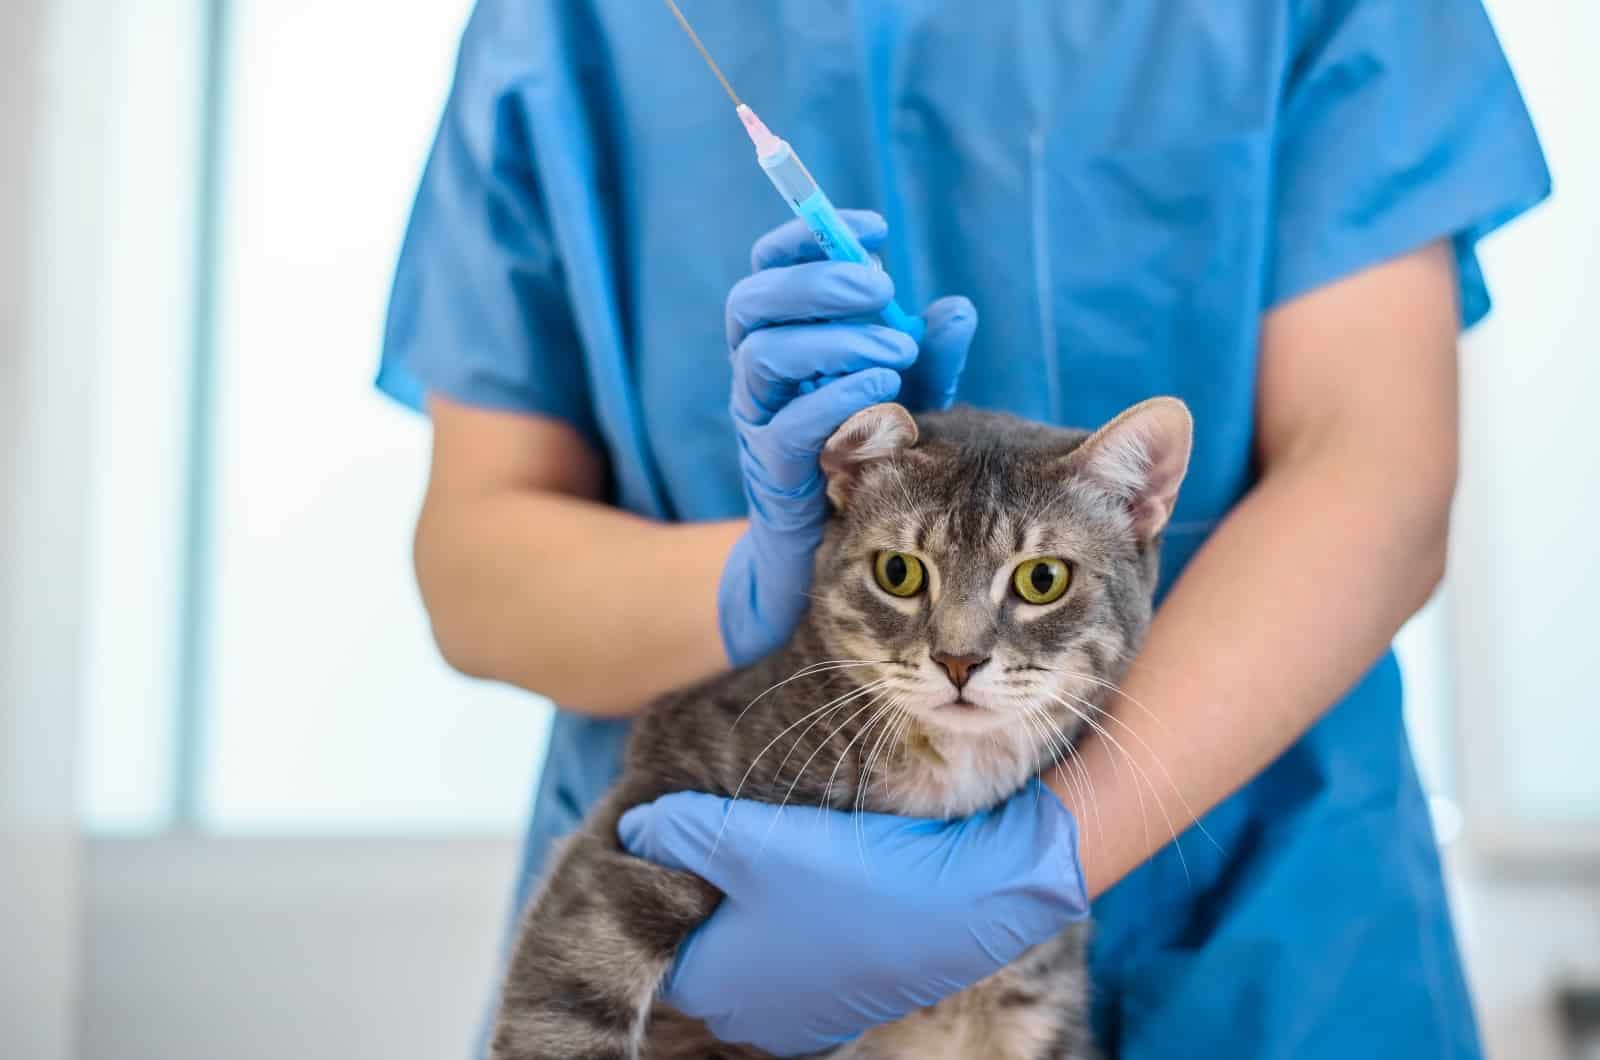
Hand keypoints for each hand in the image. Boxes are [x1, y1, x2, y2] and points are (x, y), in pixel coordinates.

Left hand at [617, 779, 1086, 1055]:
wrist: (967, 901)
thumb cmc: (852, 876)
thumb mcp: (751, 839)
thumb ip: (678, 832)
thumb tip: (633, 829)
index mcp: (711, 981)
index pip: (655, 928)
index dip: (659, 871)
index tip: (676, 821)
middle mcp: (748, 1013)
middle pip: (703, 935)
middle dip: (706, 883)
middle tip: (723, 818)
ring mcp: (801, 1011)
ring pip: (753, 941)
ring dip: (755, 898)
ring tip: (776, 836)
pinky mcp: (846, 993)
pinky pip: (800, 948)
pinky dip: (800, 914)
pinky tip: (821, 868)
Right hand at [719, 210, 976, 665]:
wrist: (831, 556)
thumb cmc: (869, 462)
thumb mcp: (907, 399)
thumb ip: (925, 355)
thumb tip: (956, 309)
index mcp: (783, 340)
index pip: (769, 268)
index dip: (809, 237)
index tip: (874, 231)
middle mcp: (758, 376)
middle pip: (752, 303)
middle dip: (817, 284)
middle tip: (881, 290)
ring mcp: (757, 423)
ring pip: (761, 357)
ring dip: (832, 342)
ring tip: (894, 351)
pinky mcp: (771, 474)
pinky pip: (785, 427)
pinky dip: (836, 401)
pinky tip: (887, 399)